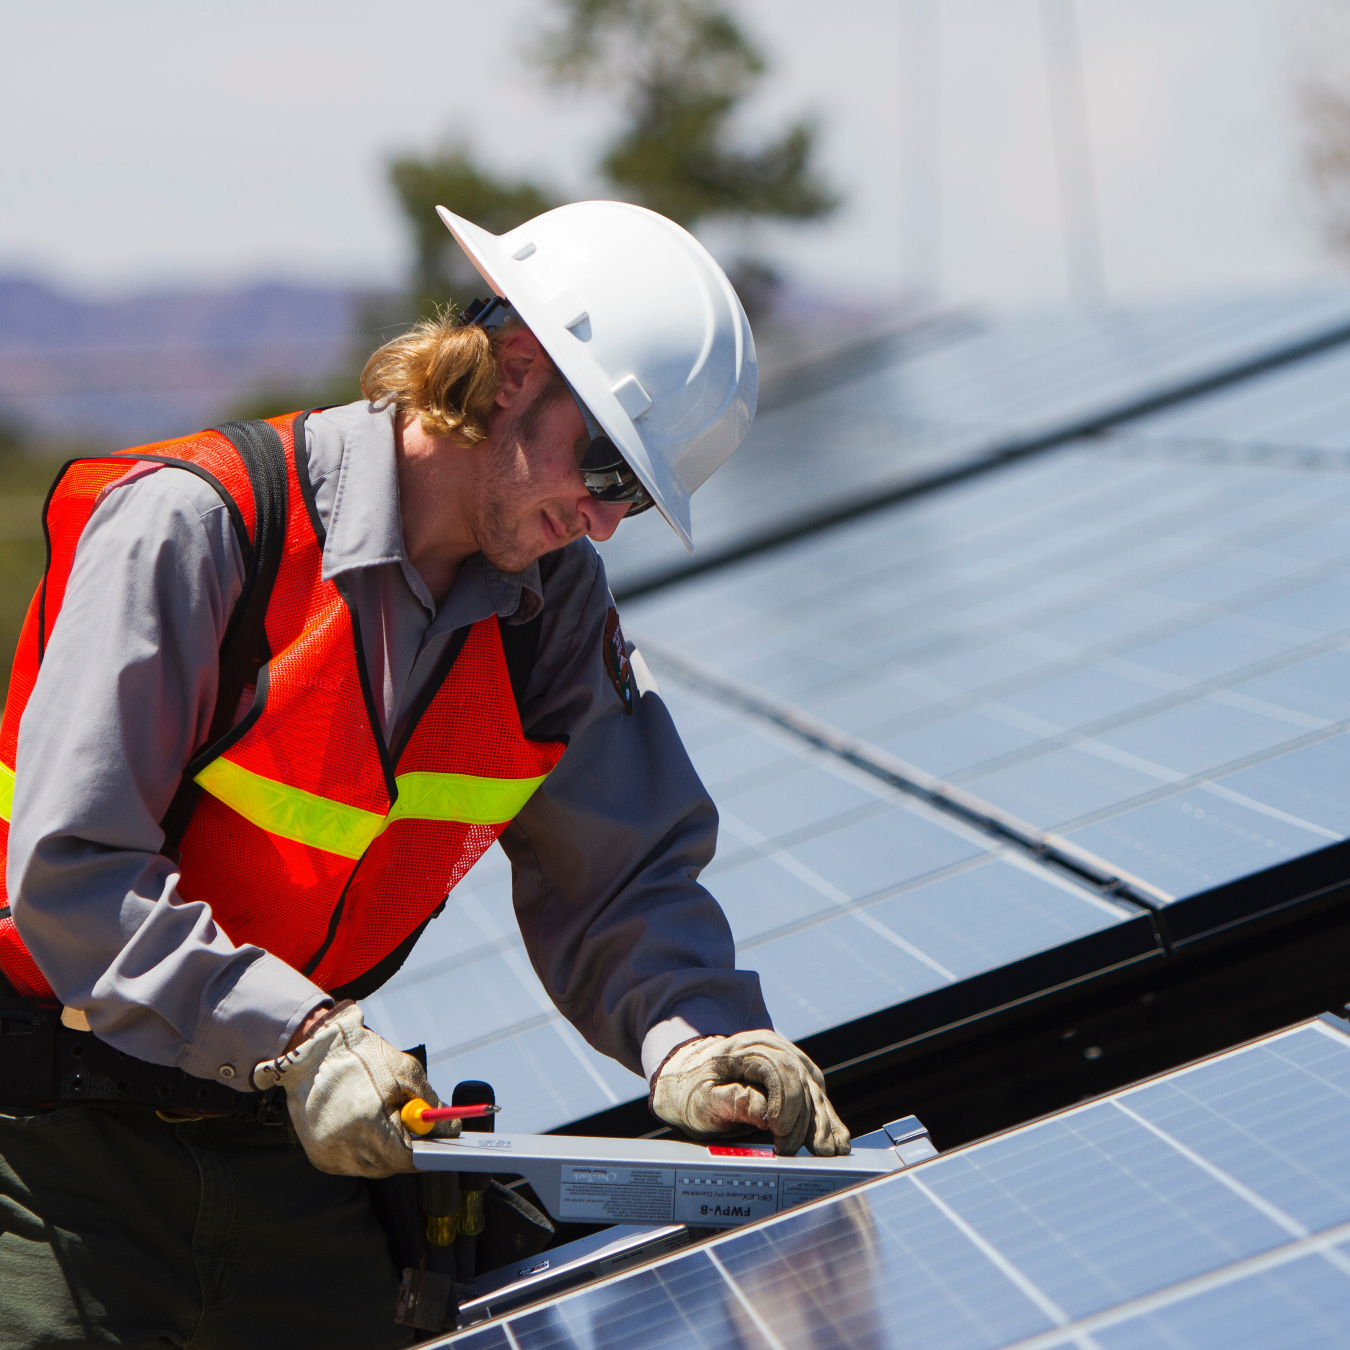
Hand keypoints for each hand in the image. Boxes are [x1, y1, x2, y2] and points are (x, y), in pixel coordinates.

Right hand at [252, 1002, 458, 1176]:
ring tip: (386, 1121)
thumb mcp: (404, 1070)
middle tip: (419, 1134)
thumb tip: (448, 1126)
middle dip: (407, 1150)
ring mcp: (328, 1154)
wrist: (314, 1051)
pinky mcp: (318, 1157)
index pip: (406, 1158)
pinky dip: (364, 1150)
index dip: (425, 1152)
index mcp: (366, 1123)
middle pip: (390, 1166)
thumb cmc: (363, 1056)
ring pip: (371, 1167)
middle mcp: (343, 1146)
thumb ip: (428, 1101)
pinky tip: (363, 1125)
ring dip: (385, 1150)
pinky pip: (352, 1163)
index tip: (438, 1145)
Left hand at [650, 1030, 850, 1156]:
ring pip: (814, 1089)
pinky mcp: (797, 1074)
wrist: (691, 1079)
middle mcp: (772, 1046)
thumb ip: (731, 1102)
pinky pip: (817, 1095)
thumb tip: (764, 1112)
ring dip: (821, 1123)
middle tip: (797, 1152)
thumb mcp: (701, 1100)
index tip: (778, 1133)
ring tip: (827, 1153)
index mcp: (745, 1047)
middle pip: (800, 1080)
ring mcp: (787, 1058)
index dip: (784, 1102)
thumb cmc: (693, 1091)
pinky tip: (837, 1141)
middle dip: (803, 1120)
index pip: (777, 1069)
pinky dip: (826, 1119)